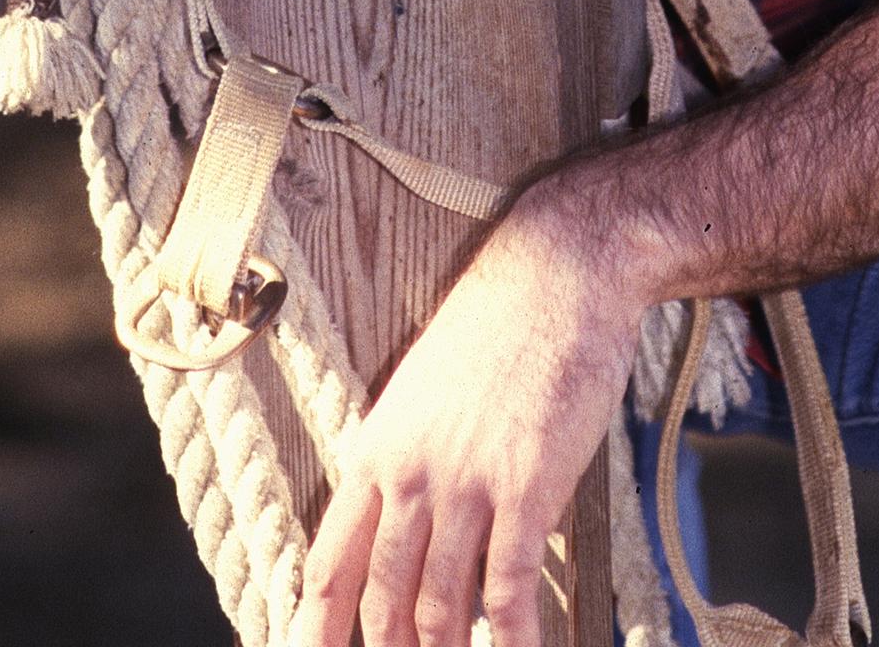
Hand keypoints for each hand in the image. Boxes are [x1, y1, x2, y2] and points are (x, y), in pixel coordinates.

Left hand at [295, 194, 642, 646]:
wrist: (560, 269)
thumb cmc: (501, 322)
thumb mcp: (427, 386)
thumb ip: (412, 457)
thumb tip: (414, 524)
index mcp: (377, 445)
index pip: (330, 562)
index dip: (318, 628)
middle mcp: (409, 472)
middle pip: (383, 599)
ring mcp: (465, 483)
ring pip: (439, 607)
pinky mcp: (525, 487)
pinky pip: (508, 590)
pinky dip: (514, 642)